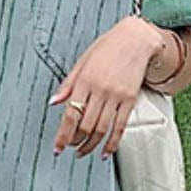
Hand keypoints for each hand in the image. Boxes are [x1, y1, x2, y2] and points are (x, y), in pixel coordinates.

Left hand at [48, 17, 168, 159]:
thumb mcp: (82, 61)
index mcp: (85, 80)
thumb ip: (67, 84)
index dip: (63, 135)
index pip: (71, 114)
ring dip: (91, 145)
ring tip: (83, 152)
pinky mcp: (130, 100)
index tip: (58, 147)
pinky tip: (105, 152)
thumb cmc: (108, 47)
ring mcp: (117, 96)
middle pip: (85, 125)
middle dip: (75, 141)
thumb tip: (54, 102)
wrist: (137, 38)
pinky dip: (112, 143)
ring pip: (102, 130)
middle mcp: (101, 90)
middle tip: (69, 147)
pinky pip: (120, 127)